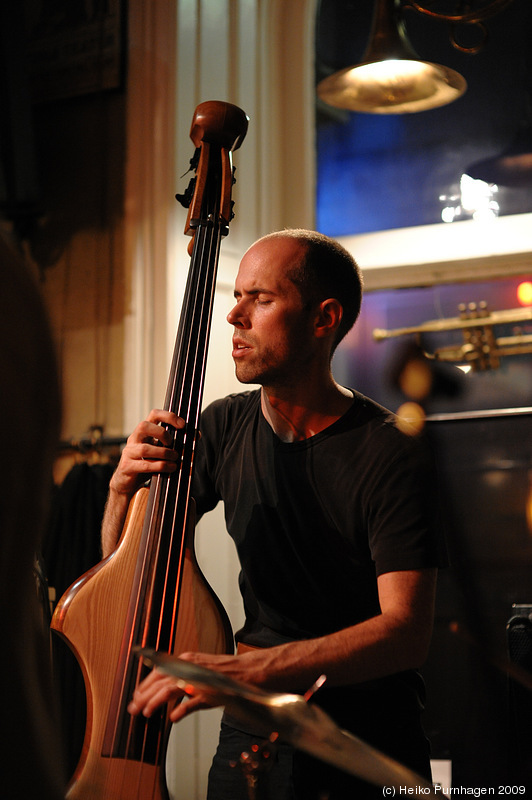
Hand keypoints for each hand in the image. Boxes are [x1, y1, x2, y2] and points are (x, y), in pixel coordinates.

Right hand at [109, 409, 183, 498]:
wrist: (127, 482)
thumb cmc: (147, 463)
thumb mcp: (160, 450)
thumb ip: (175, 442)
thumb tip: (196, 435)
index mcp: (144, 432)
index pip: (154, 414)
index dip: (168, 416)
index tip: (182, 425)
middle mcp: (134, 439)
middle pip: (144, 426)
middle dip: (162, 433)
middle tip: (172, 443)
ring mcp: (129, 452)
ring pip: (145, 448)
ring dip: (164, 453)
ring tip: (175, 458)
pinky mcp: (127, 467)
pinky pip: (144, 465)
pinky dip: (160, 466)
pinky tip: (170, 468)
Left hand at [127, 649, 273, 723]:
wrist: (248, 671)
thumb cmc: (225, 674)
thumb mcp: (200, 675)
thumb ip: (184, 686)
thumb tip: (170, 702)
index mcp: (186, 660)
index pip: (159, 671)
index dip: (145, 684)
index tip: (137, 696)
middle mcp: (190, 666)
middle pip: (160, 680)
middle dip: (144, 695)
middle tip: (134, 708)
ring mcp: (199, 678)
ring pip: (171, 688)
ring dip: (156, 701)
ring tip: (146, 712)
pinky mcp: (210, 690)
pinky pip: (193, 700)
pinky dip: (182, 709)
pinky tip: (173, 718)